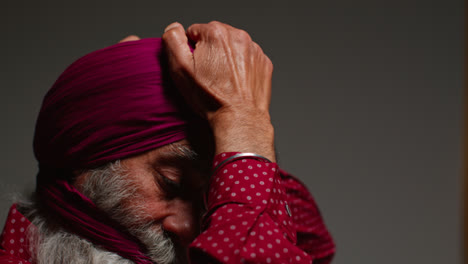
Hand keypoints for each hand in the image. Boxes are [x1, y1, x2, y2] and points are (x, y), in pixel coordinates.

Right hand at [162, 21, 275, 160]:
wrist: (239, 118)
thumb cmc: (210, 98)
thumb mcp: (180, 69)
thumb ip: (173, 41)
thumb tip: (174, 28)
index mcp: (216, 34)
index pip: (194, 32)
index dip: (191, 50)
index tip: (195, 67)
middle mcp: (238, 36)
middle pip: (215, 37)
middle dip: (210, 52)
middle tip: (208, 75)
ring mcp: (254, 50)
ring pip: (233, 47)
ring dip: (226, 58)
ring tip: (222, 80)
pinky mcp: (264, 63)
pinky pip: (248, 58)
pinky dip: (241, 67)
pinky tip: (236, 82)